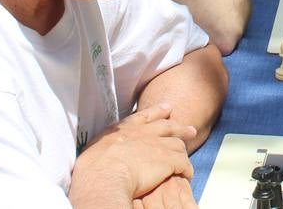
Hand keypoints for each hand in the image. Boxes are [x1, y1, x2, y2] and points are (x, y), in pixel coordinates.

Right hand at [71, 104, 194, 203]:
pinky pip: (183, 163)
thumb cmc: (93, 167)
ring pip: (177, 144)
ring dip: (184, 149)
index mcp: (124, 129)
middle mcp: (143, 134)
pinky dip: (187, 169)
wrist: (105, 175)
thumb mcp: (95, 148)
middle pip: (166, 126)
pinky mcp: (168, 160)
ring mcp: (158, 145)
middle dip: (178, 127)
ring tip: (189, 153)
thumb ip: (105, 146)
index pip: (144, 117)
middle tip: (189, 128)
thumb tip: (101, 153)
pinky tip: (187, 174)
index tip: (167, 107)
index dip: (157, 111)